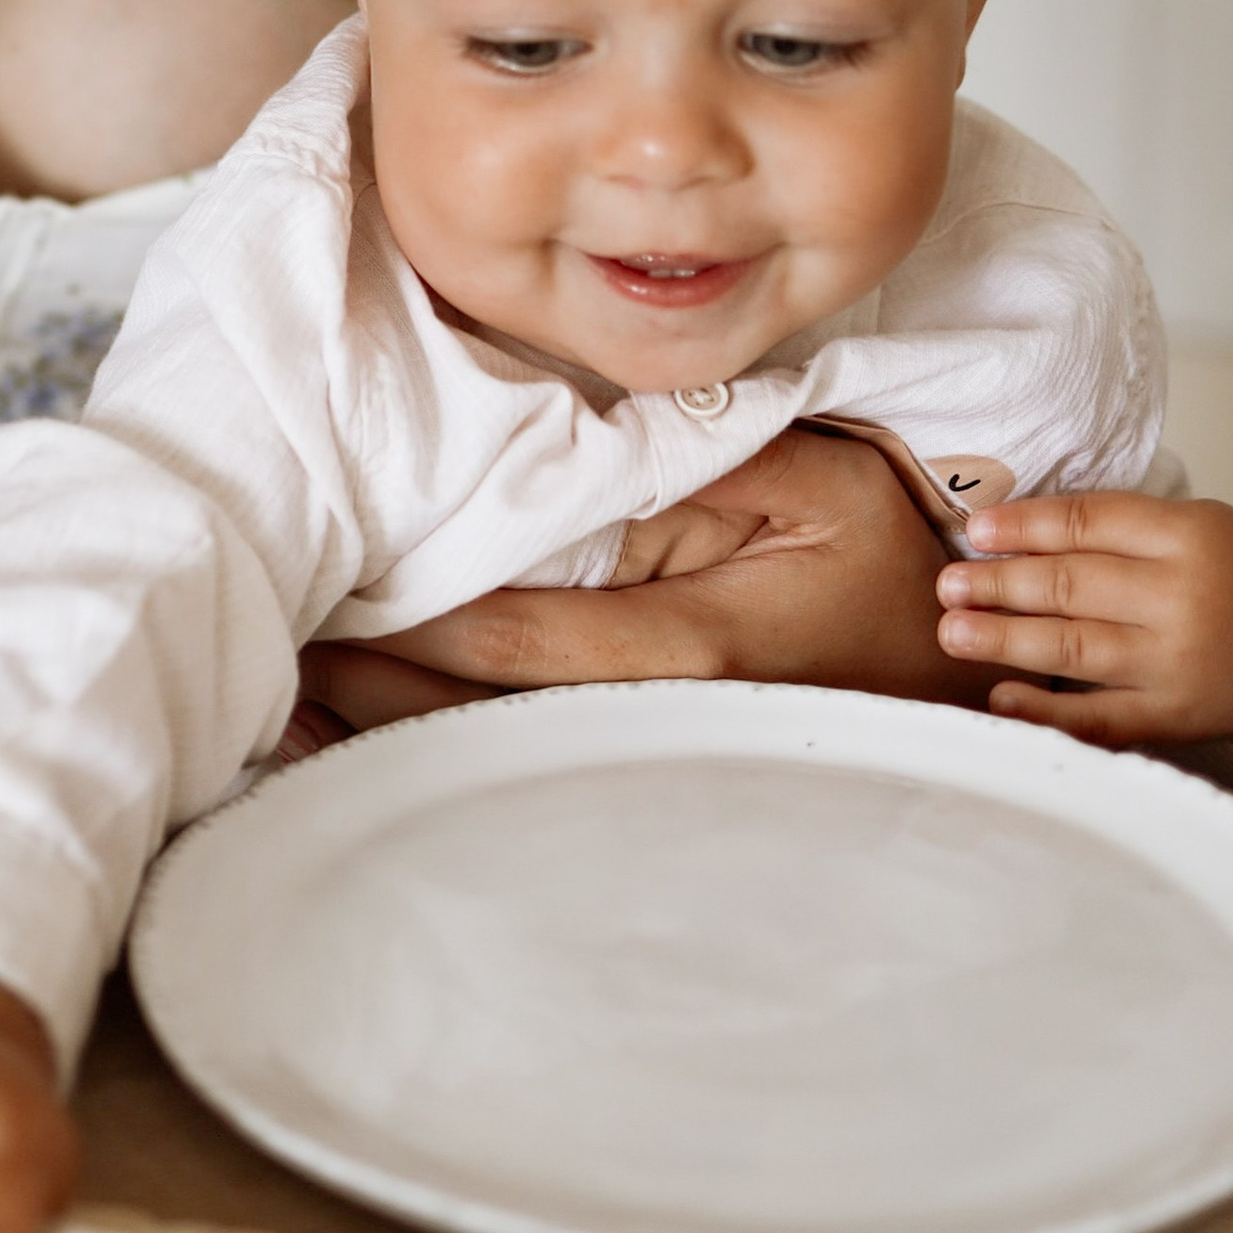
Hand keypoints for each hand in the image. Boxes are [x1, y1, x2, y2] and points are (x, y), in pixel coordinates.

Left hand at [297, 423, 968, 729]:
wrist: (968, 648)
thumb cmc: (886, 550)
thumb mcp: (803, 479)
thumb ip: (676, 467)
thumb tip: (545, 457)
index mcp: (700, 648)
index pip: (516, 640)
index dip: (408, 630)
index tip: (324, 598)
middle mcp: (670, 727)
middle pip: (487, 723)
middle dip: (371, 698)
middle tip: (264, 664)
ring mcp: (667, 766)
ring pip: (505, 760)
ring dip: (394, 737)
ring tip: (288, 711)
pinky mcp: (663, 775)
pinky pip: (538, 768)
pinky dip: (451, 753)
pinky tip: (374, 744)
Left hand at [936, 492, 1232, 757]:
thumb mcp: (1197, 527)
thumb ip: (1121, 527)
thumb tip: (1017, 530)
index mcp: (1189, 537)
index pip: (1088, 523)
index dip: (1025, 525)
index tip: (975, 529)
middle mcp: (1182, 599)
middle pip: (1073, 584)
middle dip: (1000, 584)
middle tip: (947, 583)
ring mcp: (1177, 664)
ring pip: (1075, 648)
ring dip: (1005, 640)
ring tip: (952, 631)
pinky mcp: (1175, 718)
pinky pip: (1101, 717)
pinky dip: (1046, 712)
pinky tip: (1002, 700)